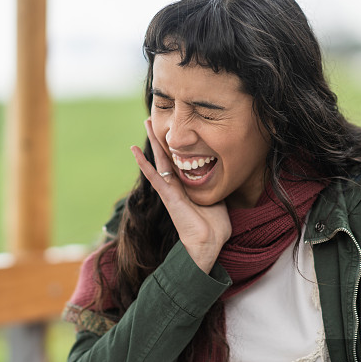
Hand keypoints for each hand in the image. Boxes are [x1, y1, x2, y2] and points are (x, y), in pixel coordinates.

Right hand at [131, 119, 230, 273]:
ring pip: (159, 159)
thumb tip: (226, 170)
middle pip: (167, 155)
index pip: (179, 160)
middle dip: (162, 136)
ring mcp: (170, 189)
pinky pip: (154, 176)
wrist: (208, 243)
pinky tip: (134, 151)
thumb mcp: (217, 197)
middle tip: (154, 118)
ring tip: (147, 122)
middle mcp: (176, 185)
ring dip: (153, 141)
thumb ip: (215, 184)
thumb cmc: (214, 225)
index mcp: (187, 185)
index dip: (176, 144)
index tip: (174, 128)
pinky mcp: (168, 196)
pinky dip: (144, 163)